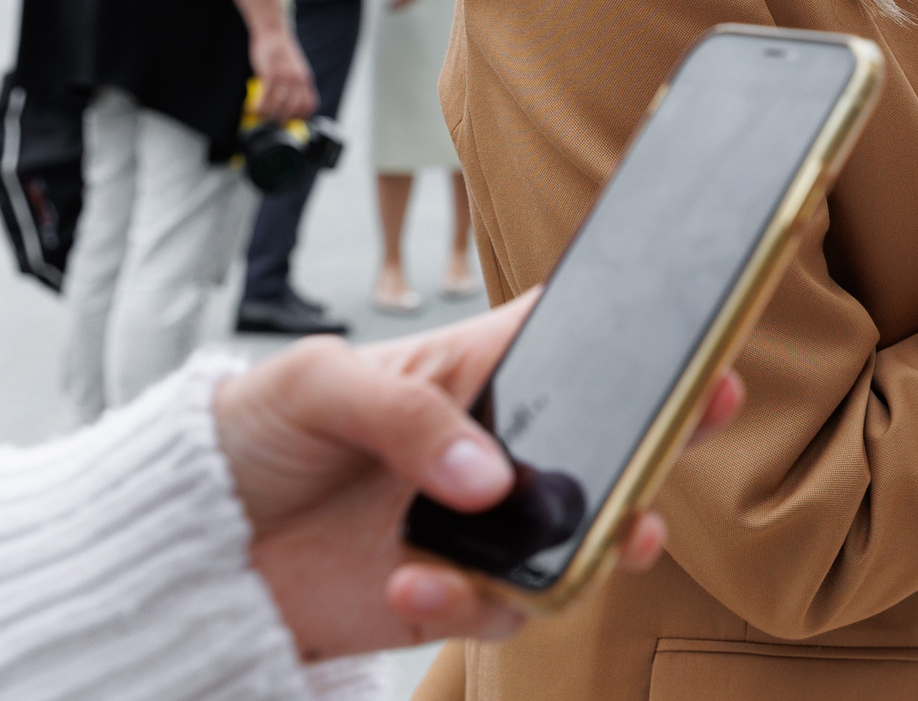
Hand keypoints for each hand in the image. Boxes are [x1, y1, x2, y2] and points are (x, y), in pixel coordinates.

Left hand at [214, 291, 744, 659]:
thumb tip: (492, 479)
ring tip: (609, 539)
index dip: (646, 341)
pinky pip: (501, 608)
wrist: (184, 545)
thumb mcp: (319, 382)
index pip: (576, 344)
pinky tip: (415, 578)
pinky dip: (477, 603)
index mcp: (473, 372)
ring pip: (580, 535)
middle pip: (606, 442)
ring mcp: (476, 527)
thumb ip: (410, 413)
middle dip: (666, 438)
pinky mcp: (446, 595)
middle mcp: (492, 449)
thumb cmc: (252, 432)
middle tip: (700, 425)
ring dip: (607, 537)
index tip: (701, 347)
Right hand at [250, 23, 317, 123]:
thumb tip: (286, 101)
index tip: (288, 120)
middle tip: (268, 120)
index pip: (309, 105)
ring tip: (258, 115)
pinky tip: (251, 109)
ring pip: (278, 108)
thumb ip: (294, 83)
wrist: (273, 32)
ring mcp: (285, 78)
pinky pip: (265, 99)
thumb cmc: (280, 51)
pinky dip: (258, 108)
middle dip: (280, 119)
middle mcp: (298, 80)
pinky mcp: (270, 74)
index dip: (300, 117)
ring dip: (267, 116)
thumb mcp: (294, 68)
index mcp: (305, 79)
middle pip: (293, 110)